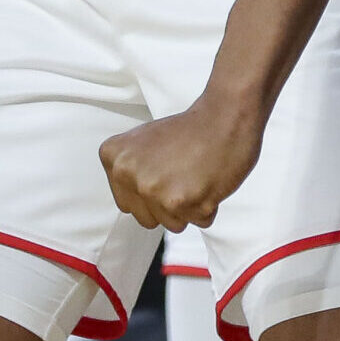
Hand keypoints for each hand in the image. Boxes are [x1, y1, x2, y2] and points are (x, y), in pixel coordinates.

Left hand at [99, 101, 263, 231]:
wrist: (225, 116)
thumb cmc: (190, 130)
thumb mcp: (143, 143)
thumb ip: (131, 172)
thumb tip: (131, 204)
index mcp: (114, 158)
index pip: (127, 204)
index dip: (150, 193)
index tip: (165, 169)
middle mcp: (128, 175)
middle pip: (147, 219)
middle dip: (168, 204)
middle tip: (183, 173)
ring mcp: (153, 189)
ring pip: (173, 224)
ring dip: (190, 206)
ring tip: (196, 175)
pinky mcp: (181, 201)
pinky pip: (199, 221)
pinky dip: (209, 206)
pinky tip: (208, 180)